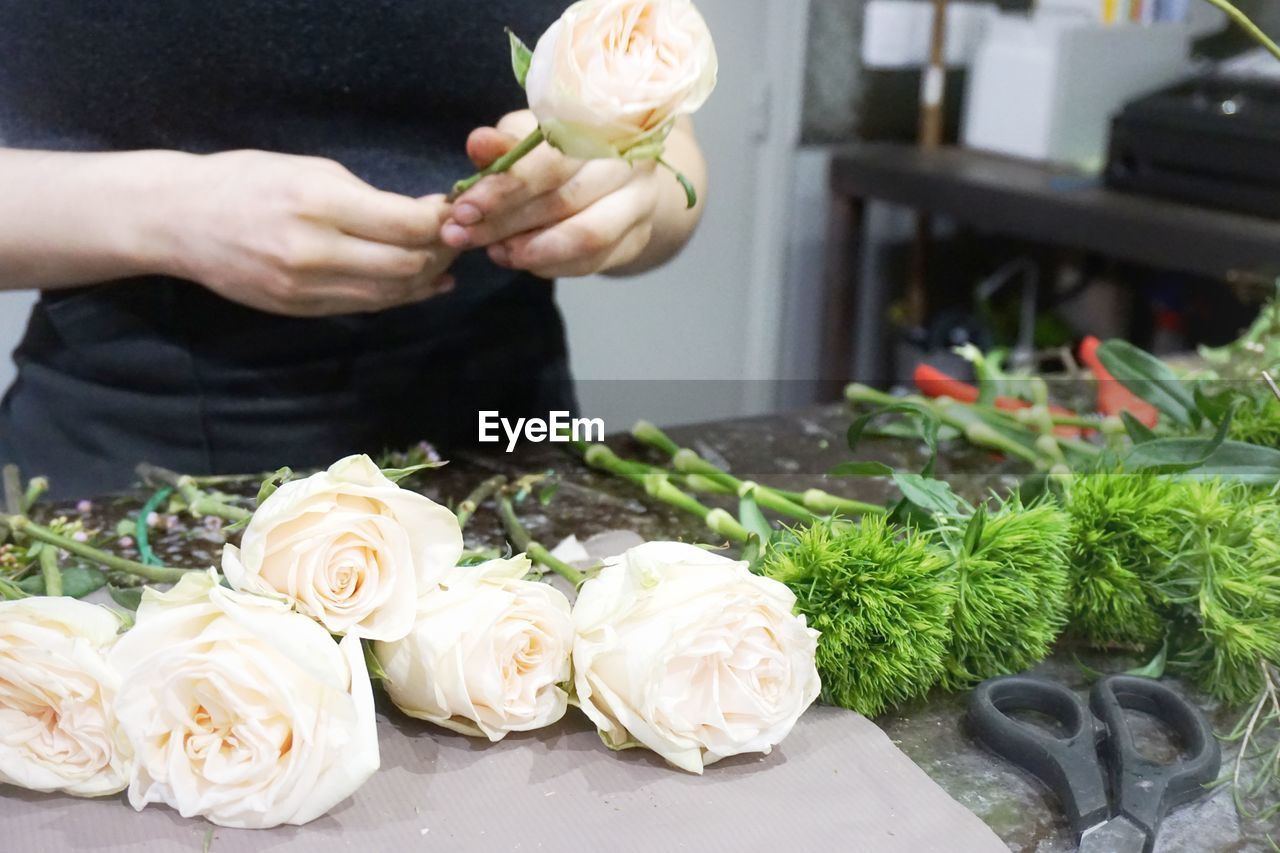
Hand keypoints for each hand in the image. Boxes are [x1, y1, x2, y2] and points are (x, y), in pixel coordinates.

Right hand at [156, 150, 457, 316]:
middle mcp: (315, 251)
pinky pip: (366, 306)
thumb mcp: (310, 169)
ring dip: (426, 278)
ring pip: (391, 292)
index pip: (407, 224)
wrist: (179, 220)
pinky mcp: (301, 310)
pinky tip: (421, 283)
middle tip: (456, 237)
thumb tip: (426, 217)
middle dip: (442, 252)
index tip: (456, 211)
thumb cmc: (247, 180)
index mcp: (319, 203)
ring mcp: (306, 287)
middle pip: (407, 264)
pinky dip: (399, 295)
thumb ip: (369, 197)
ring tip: (442, 260)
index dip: (442, 221)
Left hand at [441, 111, 663, 278]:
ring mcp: (639, 202)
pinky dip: (550, 265)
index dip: (505, 186)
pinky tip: (519, 258)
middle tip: (461, 236)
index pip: (551, 161)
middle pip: (565, 200)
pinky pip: (593, 262)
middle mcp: (628, 161)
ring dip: (531, 251)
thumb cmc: (560, 151)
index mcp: (599, 124)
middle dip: (505, 223)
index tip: (463, 208)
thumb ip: (505, 145)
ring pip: (586, 236)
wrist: (612, 175)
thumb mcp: (529, 138)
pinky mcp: (637, 238)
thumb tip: (479, 143)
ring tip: (493, 251)